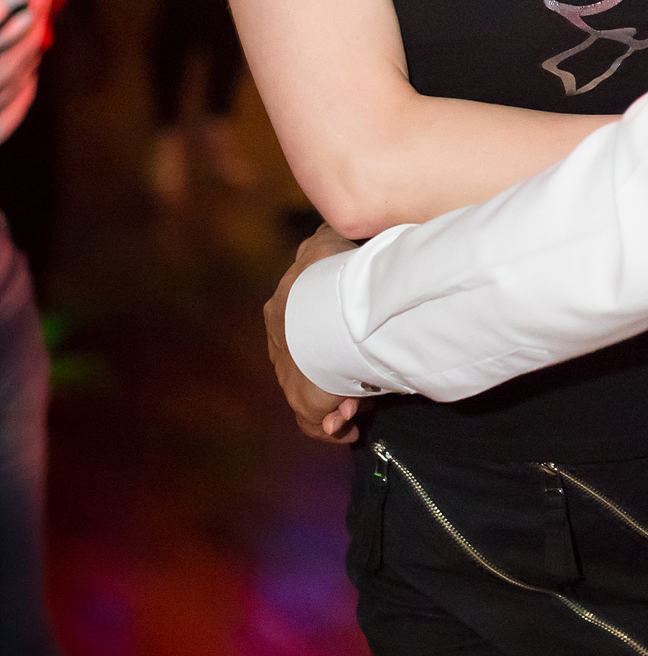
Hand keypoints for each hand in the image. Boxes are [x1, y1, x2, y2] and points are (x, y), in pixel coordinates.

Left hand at [264, 223, 361, 442]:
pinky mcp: (304, 400)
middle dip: (333, 372)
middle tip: (360, 376)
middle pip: (306, 364)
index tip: (351, 340)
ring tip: (357, 403)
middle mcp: (280, 344)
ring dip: (336, 399)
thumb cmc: (331, 272)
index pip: (300, 326)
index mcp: (281, 309)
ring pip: (312, 394)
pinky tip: (347, 425)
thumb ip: (326, 236)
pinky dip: (332, 425)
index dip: (327, 335)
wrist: (326, 308)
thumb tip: (330, 230)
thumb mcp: (326, 241)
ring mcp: (290, 375)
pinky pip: (314, 422)